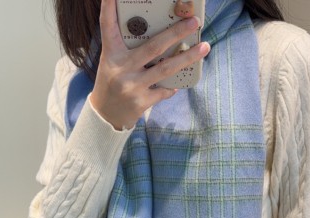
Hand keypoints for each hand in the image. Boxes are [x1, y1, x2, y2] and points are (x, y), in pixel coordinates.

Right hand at [91, 0, 210, 130]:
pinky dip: (173, 86)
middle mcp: (122, 68)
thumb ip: (129, 49)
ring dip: (187, 58)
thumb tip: (160, 36)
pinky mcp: (141, 102)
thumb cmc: (112, 83)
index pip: (108, 26)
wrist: (106, 115)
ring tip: (204, 47)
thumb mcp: (113, 63)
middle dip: (176, 32)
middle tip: (194, 21)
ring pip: (166, 69)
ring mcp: (132, 86)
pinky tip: (179, 82)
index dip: (109, 7)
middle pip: (153, 46)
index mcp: (112, 54)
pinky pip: (164, 90)